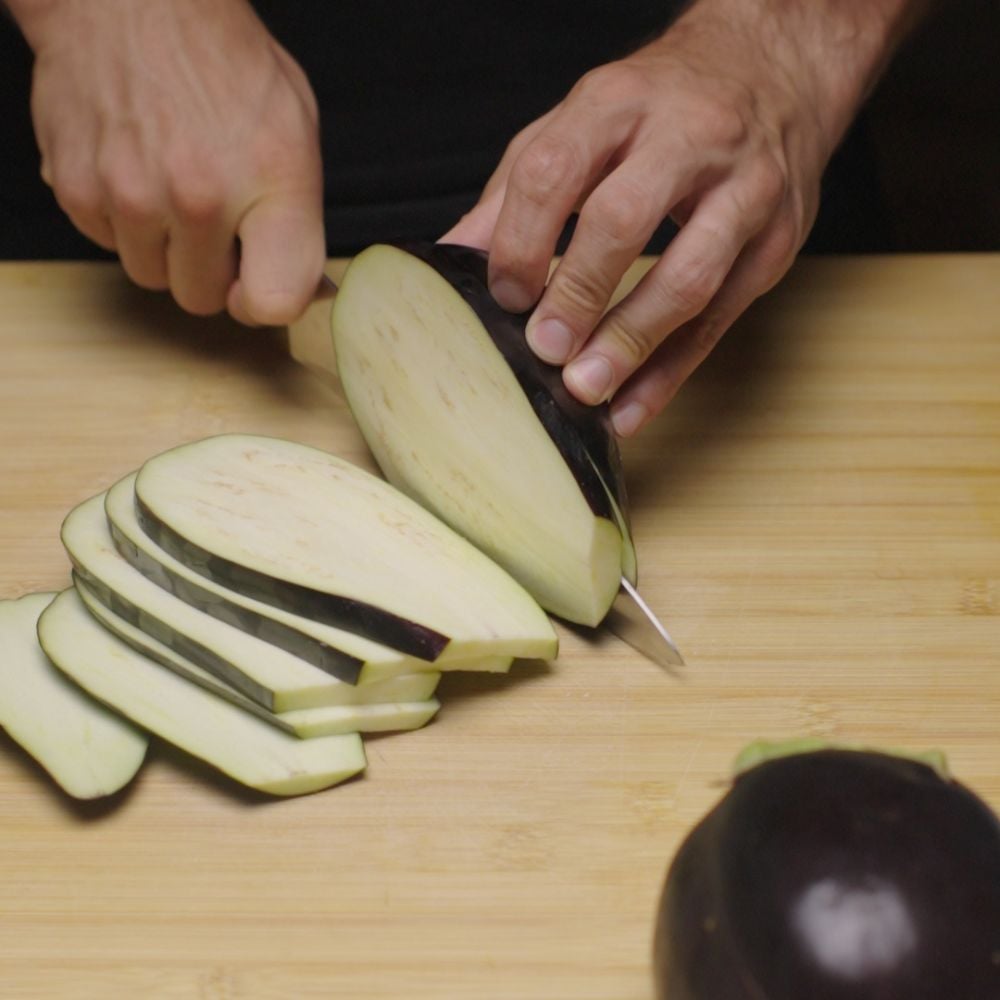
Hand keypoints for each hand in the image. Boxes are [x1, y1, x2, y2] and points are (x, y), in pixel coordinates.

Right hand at [15, 0, 324, 323]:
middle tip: (213, 217)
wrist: (131, 0)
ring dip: (164, 247)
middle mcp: (199, 195)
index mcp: (270, 182)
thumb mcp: (296, 128)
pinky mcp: (78, 189)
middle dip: (210, 269)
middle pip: (203, 298)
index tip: (257, 280)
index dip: (264, 302)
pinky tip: (136, 170)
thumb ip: (300, 218)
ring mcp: (131, 195)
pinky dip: (121, 220)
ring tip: (172, 185)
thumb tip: (307, 289)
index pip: (274, 302)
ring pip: (152, 275)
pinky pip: (107, 243)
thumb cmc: (222, 62)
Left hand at [445, 0, 923, 434]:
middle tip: (545, 347)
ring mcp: (745, 190)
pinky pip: (720, 321)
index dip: (522, 239)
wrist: (776, 72)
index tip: (505, 295)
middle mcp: (689, 136)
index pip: (555, 169)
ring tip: (586, 386)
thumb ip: (519, 188)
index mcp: (620, 102)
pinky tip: (631, 406)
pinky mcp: (776, 242)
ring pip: (689, 276)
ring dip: (631, 341)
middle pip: (624, 220)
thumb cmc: (665, 105)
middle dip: (578, 292)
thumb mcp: (584, 121)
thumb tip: (456, 256)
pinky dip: (671, 373)